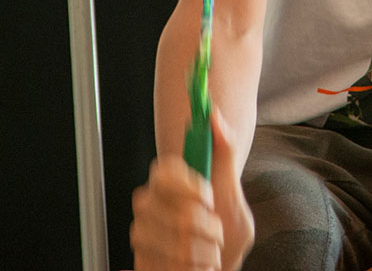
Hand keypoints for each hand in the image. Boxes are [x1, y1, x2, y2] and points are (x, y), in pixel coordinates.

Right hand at [132, 111, 249, 270]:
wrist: (218, 261)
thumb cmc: (222, 224)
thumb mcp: (231, 188)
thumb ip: (224, 151)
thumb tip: (215, 115)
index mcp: (165, 181)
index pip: (163, 172)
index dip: (191, 187)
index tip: (210, 197)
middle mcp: (146, 205)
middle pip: (180, 215)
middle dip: (210, 227)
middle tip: (216, 230)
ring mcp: (141, 235)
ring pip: (181, 246)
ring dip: (208, 252)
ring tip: (208, 250)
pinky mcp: (141, 263)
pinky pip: (174, 269)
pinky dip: (197, 270)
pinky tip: (195, 266)